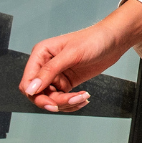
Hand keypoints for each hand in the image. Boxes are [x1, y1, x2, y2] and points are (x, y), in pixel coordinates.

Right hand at [19, 0, 141, 112]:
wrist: (113, 41)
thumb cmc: (93, 40)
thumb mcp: (71, 54)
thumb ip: (50, 71)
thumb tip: (31, 88)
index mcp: (41, 54)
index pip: (28, 81)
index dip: (35, 94)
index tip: (51, 102)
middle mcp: (46, 66)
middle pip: (38, 94)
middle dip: (54, 101)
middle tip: (72, 100)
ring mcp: (56, 75)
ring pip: (51, 99)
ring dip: (67, 102)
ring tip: (84, 97)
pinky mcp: (67, 82)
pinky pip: (63, 99)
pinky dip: (72, 102)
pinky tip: (84, 98)